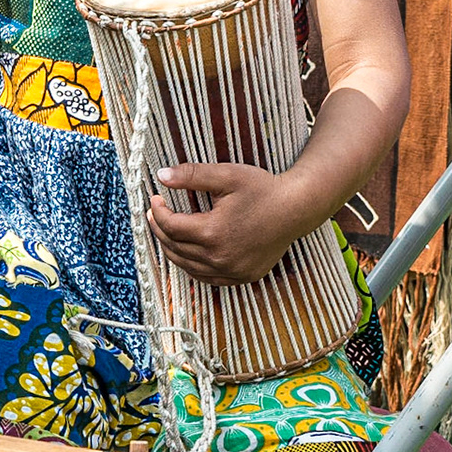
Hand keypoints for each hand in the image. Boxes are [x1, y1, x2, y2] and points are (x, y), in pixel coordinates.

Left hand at [148, 163, 311, 285]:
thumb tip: (161, 175)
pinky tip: (187, 251)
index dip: (157, 211)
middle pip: (175, 248)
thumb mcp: (225, 175)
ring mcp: (234, 271)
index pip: (170, 227)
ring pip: (188, 266)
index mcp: (213, 233)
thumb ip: (190, 175)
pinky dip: (192, 265)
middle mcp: (221, 258)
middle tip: (154, 214)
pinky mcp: (244, 276)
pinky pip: (207, 277)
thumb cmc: (262, 189)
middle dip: (160, 229)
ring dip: (172, 249)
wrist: (297, 209)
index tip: (155, 198)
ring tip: (165, 231)